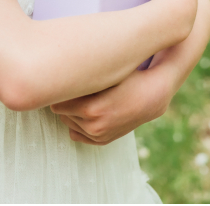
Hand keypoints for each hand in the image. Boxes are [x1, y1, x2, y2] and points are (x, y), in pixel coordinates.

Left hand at [51, 67, 169, 146]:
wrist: (151, 96)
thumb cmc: (129, 77)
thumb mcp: (107, 72)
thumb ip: (84, 74)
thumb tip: (60, 68)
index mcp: (91, 108)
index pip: (58, 102)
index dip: (62, 90)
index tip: (65, 80)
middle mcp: (93, 126)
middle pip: (62, 113)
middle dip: (67, 100)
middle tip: (76, 87)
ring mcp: (98, 136)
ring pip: (69, 123)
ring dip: (72, 111)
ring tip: (85, 96)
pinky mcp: (102, 141)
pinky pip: (77, 134)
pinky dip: (78, 123)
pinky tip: (87, 110)